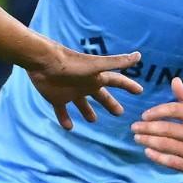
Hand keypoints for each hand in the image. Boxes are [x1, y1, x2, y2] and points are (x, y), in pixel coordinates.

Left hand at [26, 46, 142, 129]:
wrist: (43, 62)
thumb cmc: (71, 64)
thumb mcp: (97, 65)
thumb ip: (117, 63)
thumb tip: (139, 55)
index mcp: (96, 77)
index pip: (117, 81)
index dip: (128, 85)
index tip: (139, 91)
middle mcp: (85, 85)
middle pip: (101, 96)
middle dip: (110, 103)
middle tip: (120, 113)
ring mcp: (70, 92)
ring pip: (82, 104)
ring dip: (87, 112)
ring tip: (93, 120)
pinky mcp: (56, 98)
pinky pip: (61, 111)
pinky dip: (65, 119)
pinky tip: (69, 128)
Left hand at [131, 77, 182, 181]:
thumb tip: (175, 80)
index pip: (176, 110)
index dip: (158, 111)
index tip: (144, 115)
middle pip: (168, 129)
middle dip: (147, 128)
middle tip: (134, 127)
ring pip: (167, 145)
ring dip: (148, 141)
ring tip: (137, 138)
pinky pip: (171, 161)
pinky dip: (156, 156)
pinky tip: (147, 152)